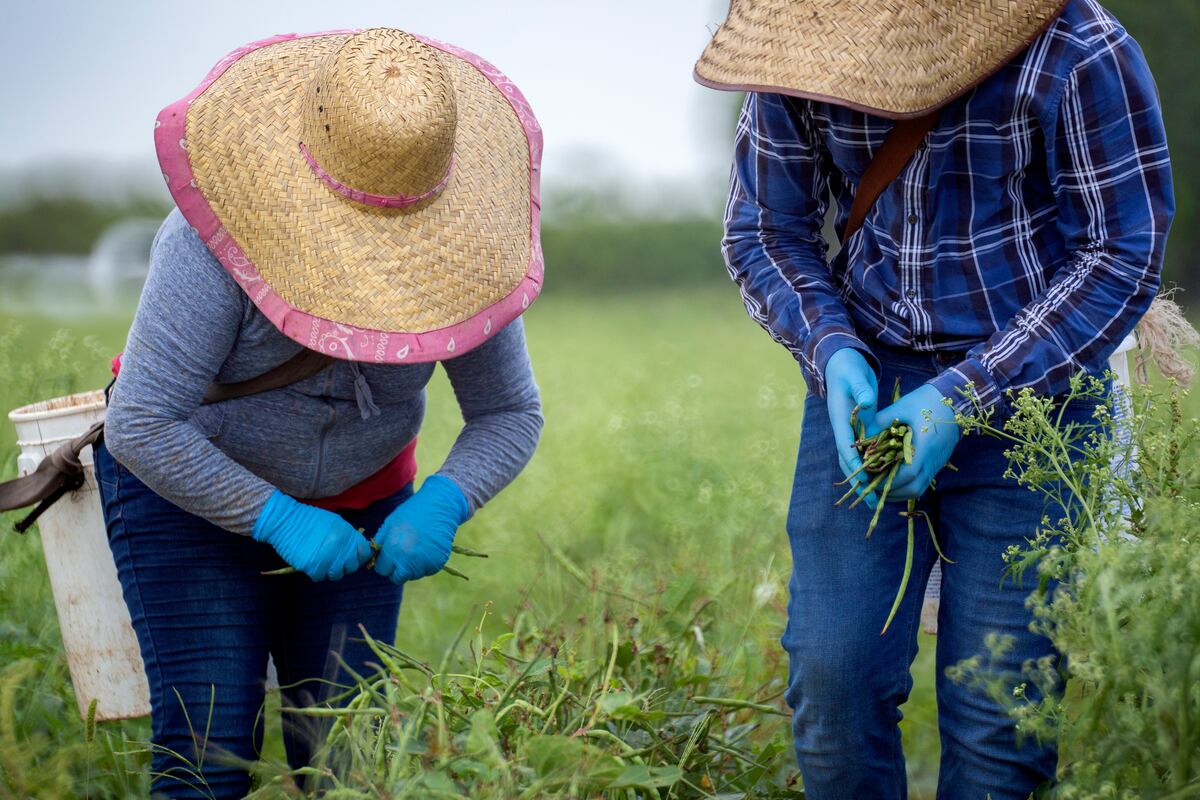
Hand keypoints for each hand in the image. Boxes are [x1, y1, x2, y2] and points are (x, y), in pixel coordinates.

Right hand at [252, 490, 370, 580]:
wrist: (285, 520)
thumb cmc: (309, 519)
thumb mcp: (335, 522)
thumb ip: (348, 536)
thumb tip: (356, 549)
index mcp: (347, 534)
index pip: (365, 552)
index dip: (359, 555)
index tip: (352, 555)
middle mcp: (340, 547)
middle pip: (352, 567)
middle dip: (344, 565)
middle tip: (334, 560)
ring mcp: (327, 558)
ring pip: (336, 575)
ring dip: (330, 570)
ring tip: (322, 561)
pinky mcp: (312, 566)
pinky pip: (320, 577)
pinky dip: (316, 573)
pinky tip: (312, 563)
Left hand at [373, 475, 469, 584]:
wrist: (440, 506)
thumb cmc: (412, 512)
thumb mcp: (390, 523)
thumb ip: (380, 542)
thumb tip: (374, 555)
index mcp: (394, 550)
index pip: (382, 570)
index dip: (384, 562)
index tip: (389, 554)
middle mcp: (409, 561)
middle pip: (397, 578)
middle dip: (396, 569)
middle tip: (401, 554)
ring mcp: (425, 564)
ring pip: (412, 576)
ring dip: (411, 568)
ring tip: (415, 549)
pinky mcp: (437, 564)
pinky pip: (426, 571)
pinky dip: (424, 565)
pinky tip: (426, 549)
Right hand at [824, 347, 880, 502]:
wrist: (841, 362)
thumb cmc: (847, 368)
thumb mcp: (854, 376)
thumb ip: (861, 389)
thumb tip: (867, 404)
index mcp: (841, 420)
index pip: (846, 448)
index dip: (856, 467)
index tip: (864, 483)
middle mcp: (844, 429)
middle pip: (849, 461)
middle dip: (859, 482)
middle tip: (870, 502)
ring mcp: (851, 430)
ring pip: (856, 460)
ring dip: (866, 478)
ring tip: (876, 498)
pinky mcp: (860, 429)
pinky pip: (865, 452)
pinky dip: (873, 466)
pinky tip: (884, 475)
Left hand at [873, 384, 959, 500]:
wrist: (957, 401)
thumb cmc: (927, 401)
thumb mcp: (901, 407)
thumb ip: (880, 422)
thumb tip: (862, 437)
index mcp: (925, 447)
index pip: (909, 474)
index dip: (888, 480)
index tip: (870, 477)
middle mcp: (933, 461)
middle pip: (913, 489)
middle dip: (890, 492)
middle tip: (870, 485)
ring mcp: (936, 465)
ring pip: (917, 489)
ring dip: (897, 492)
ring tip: (878, 485)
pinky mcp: (936, 464)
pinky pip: (921, 483)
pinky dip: (906, 486)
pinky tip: (892, 479)